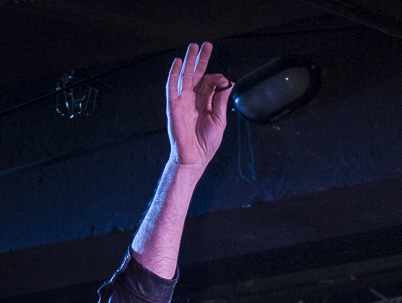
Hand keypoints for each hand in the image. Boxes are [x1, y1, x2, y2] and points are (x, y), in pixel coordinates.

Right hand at [167, 43, 232, 168]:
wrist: (194, 158)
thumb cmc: (206, 143)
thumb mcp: (219, 120)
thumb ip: (222, 101)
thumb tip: (229, 83)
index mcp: (205, 102)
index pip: (210, 82)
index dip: (217, 78)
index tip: (224, 81)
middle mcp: (193, 99)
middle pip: (197, 74)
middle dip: (202, 59)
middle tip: (207, 45)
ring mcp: (183, 101)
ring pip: (185, 76)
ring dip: (189, 61)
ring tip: (193, 46)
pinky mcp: (174, 106)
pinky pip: (172, 87)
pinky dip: (174, 74)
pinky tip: (177, 62)